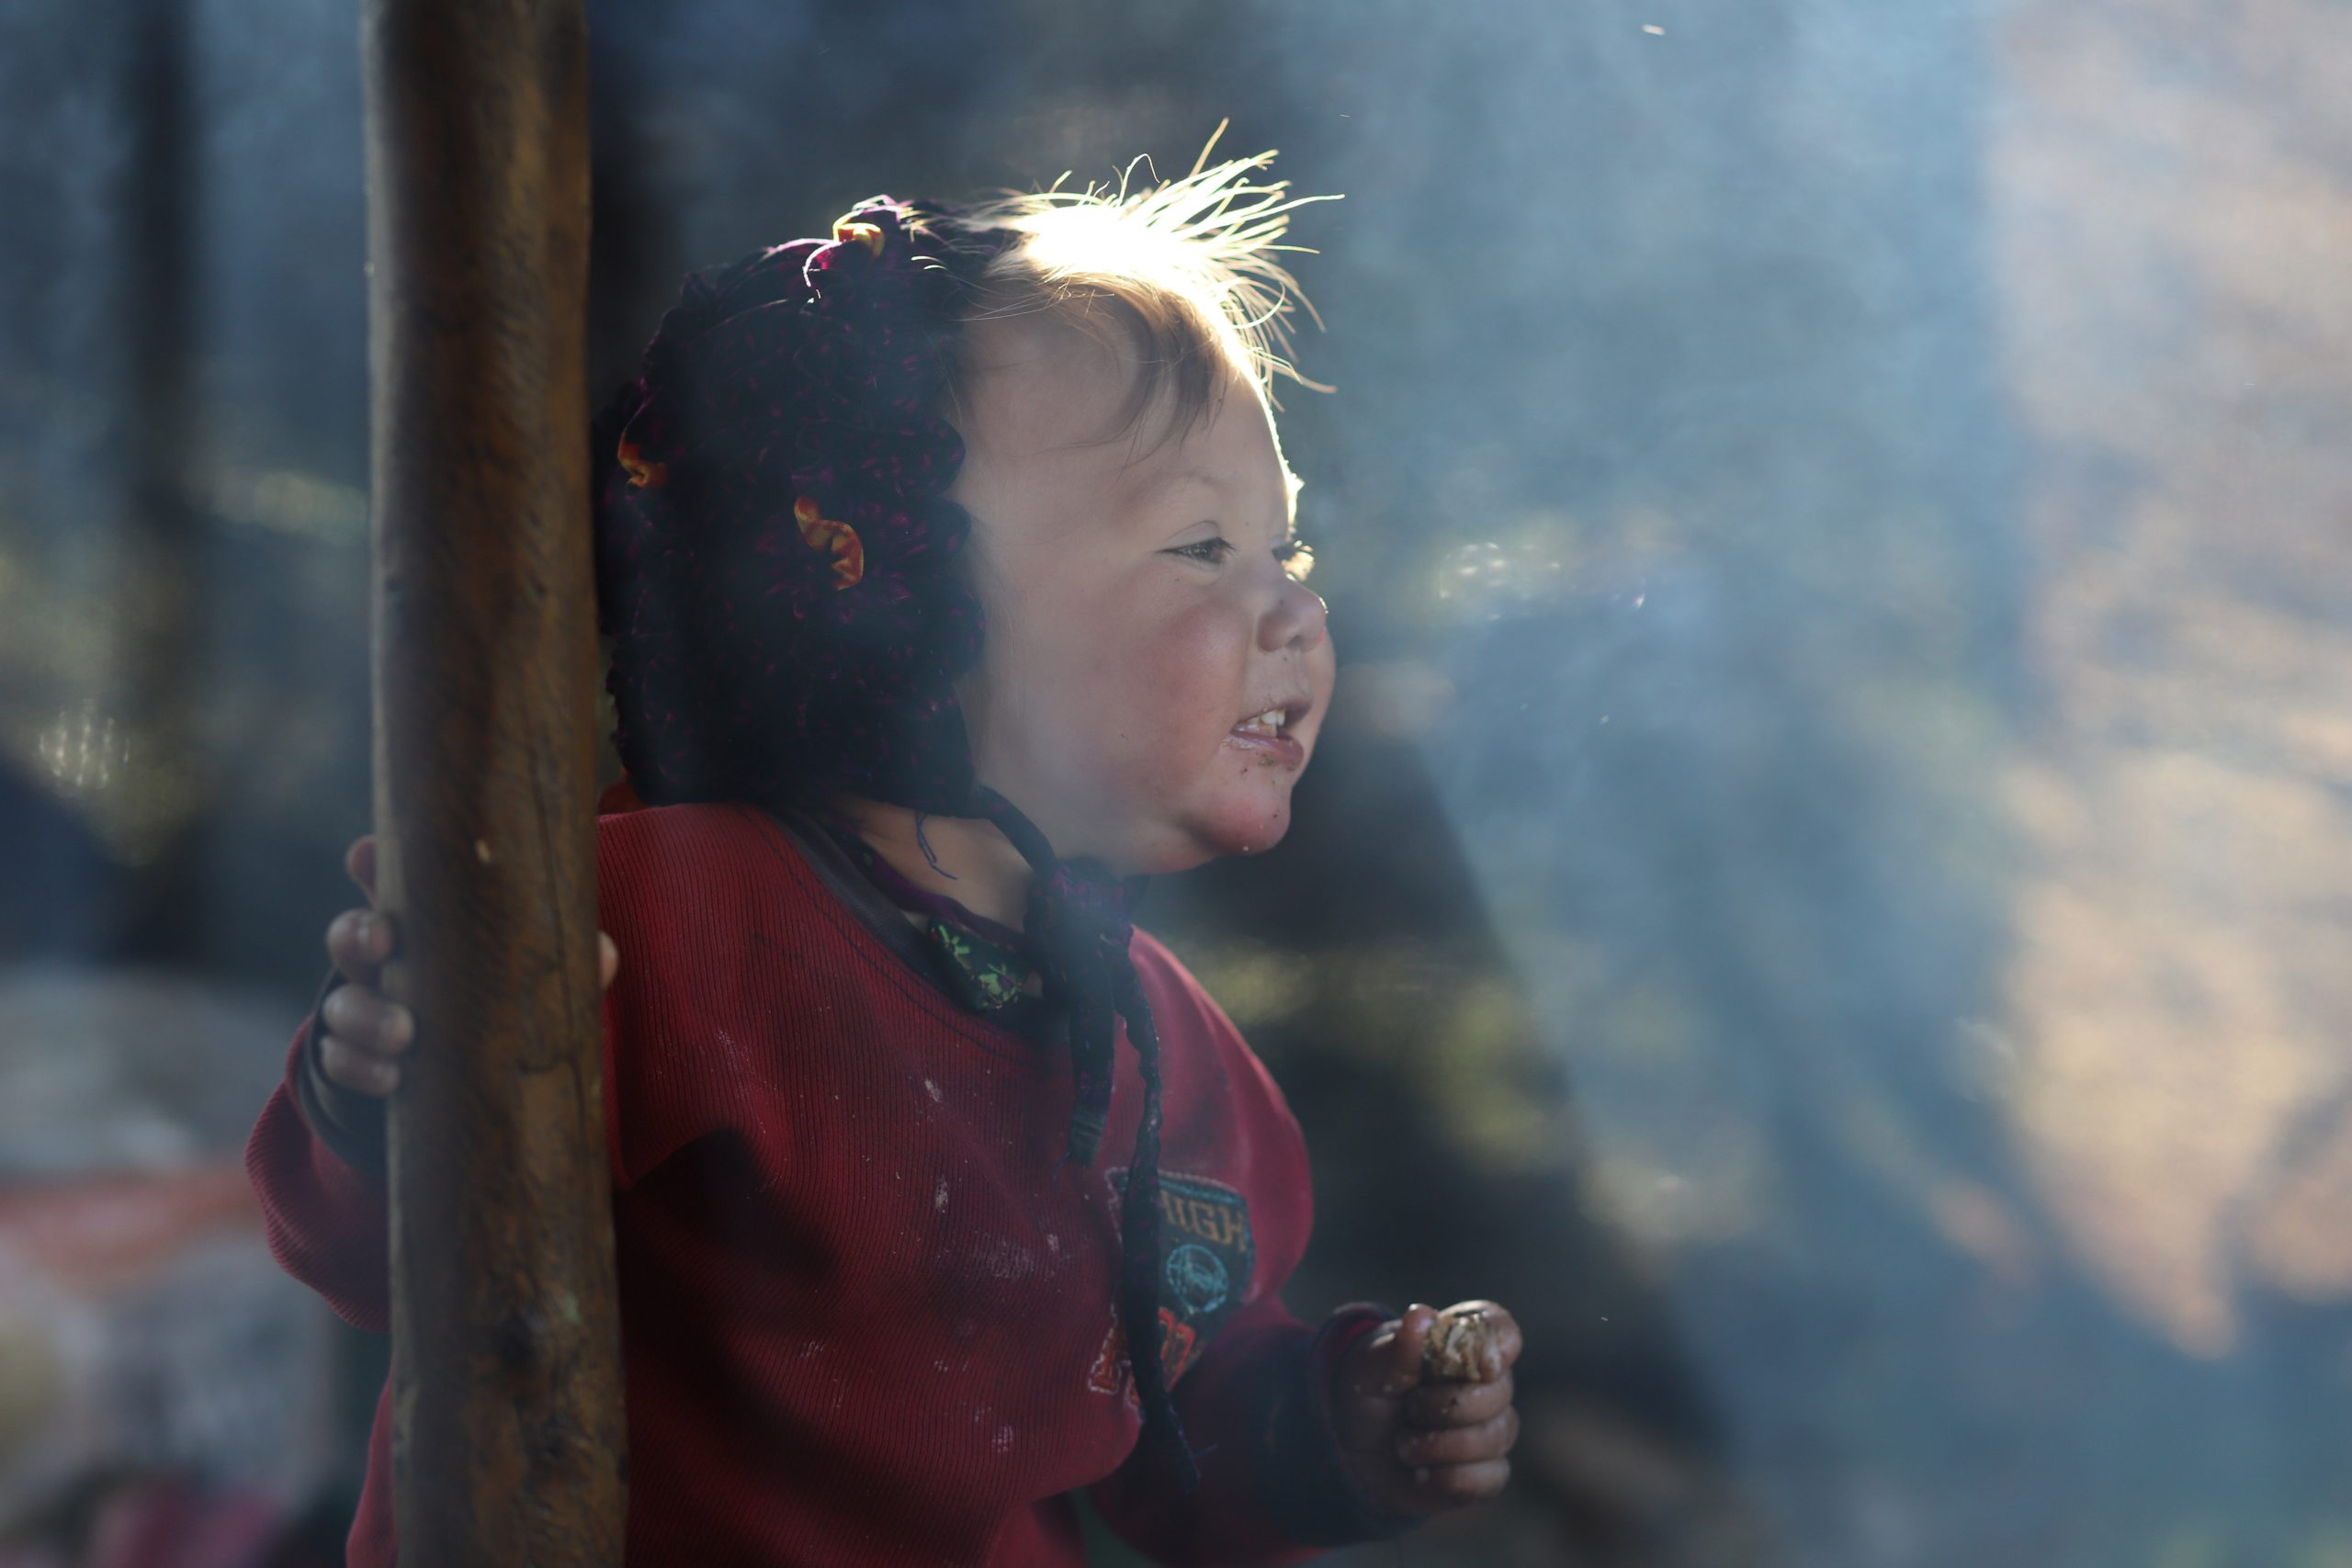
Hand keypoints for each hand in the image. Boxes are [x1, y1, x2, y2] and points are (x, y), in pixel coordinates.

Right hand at [315, 834, 618, 1096]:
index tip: (366, 855)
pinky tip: (391, 1077)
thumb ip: (569, 965)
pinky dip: (358, 1066)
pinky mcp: (358, 1059)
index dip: (371, 862)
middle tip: (382, 943)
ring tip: (403, 1034)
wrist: (473, 1078)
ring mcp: (365, 1009)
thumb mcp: (538, 981)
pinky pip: (339, 1058)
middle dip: (358, 933)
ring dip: (364, 1014)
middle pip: (350, 933)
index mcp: (427, 926)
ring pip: (340, 1001)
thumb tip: (604, 955)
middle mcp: (386, 961)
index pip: (389, 881)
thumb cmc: (508, 1003)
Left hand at [1329, 1301, 1521, 1515]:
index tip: (1478, 1366)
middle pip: (1499, 1391)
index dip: (1496, 1344)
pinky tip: (1422, 1473)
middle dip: (1445, 1406)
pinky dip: (1451, 1478)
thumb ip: (1396, 1348)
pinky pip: (1492, 1477)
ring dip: (1440, 1444)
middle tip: (1408, 1409)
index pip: (1500, 1329)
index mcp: (1460, 1341)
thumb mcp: (1367, 1368)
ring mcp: (1490, 1426)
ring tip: (1403, 1444)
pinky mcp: (1486, 1470)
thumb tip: (1422, 1316)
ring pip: (1496, 1436)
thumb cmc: (1367, 1391)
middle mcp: (1485, 1382)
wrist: (1353, 1446)